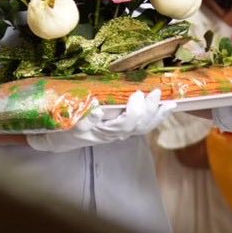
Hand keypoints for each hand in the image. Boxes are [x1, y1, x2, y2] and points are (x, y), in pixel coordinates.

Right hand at [26, 90, 175, 152]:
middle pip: (138, 125)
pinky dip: (154, 118)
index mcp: (104, 132)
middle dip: (149, 110)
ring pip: (143, 127)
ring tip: (170, 103)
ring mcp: (120, 133)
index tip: (137, 94)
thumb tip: (98, 109)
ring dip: (157, 115)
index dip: (134, 112)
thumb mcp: (69, 125)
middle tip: (156, 92)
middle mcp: (115, 134)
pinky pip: (142, 126)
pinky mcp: (122, 129)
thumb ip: (84, 119)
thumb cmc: (65, 130)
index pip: (124, 124)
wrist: (62, 140)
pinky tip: (163, 109)